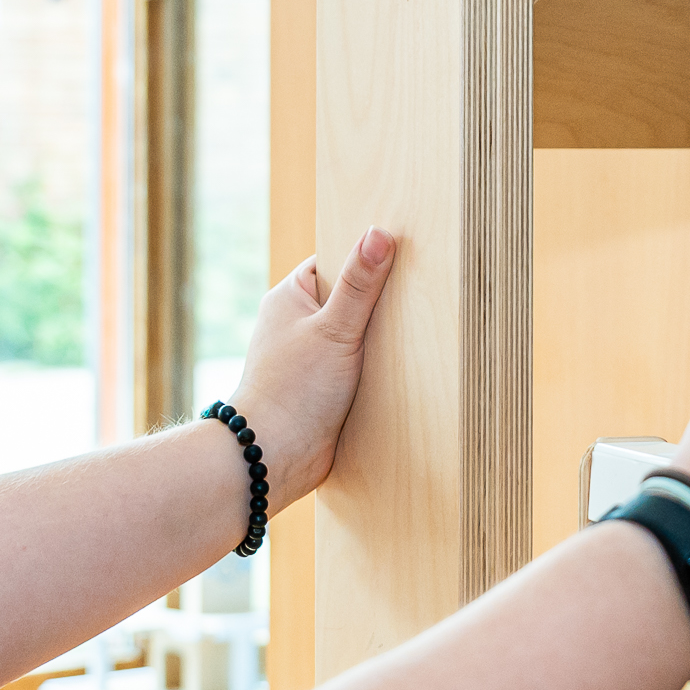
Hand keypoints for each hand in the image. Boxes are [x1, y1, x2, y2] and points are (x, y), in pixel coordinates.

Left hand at [231, 229, 397, 501]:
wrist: (273, 456)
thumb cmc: (295, 389)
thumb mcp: (335, 329)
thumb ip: (360, 284)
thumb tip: (379, 233)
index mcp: (289, 297)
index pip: (334, 262)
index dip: (365, 259)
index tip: (401, 256)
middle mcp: (294, 324)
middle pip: (347, 299)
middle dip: (377, 303)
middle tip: (415, 297)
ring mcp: (306, 357)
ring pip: (353, 335)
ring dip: (377, 341)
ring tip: (410, 337)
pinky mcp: (319, 388)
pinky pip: (353, 367)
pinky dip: (372, 369)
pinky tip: (397, 371)